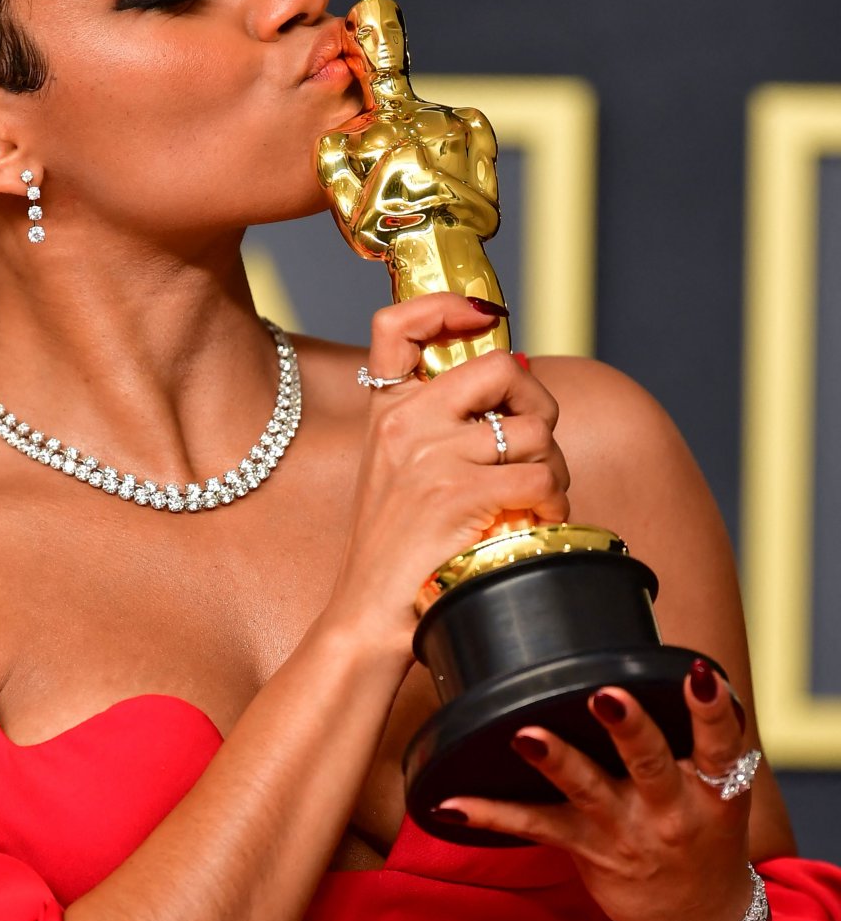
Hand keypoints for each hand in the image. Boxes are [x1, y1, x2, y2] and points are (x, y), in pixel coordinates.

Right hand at [323, 292, 570, 665]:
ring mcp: (431, 457)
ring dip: (551, 466)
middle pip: (501, 368)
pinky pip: (541, 477)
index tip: (484, 317)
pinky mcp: (460, 495)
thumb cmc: (395, 547)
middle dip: (537, 402)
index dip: (447, 306)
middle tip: (533, 440)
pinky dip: (553, 502)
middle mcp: (404, 422)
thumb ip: (439, 421)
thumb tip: (517, 368)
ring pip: (533, 431)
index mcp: (385, 410)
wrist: (368, 614)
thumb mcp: (395, 468)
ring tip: (531, 497)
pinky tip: (535, 520)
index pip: (397, 325)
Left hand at [433, 661, 755, 920]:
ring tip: (527, 736)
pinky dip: (490, 815)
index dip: (712, 708)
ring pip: (587, 791)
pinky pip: (532, 826)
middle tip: (605, 695)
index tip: (698, 675)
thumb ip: (698, 739)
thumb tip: (669, 665)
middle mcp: (670, 810)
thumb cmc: (704, 837)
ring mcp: (624, 832)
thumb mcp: (720, 792)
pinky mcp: (584, 848)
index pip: (719, 744)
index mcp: (712, 788)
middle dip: (628, 728)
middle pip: (649, 763)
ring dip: (556, 761)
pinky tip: (451, 804)